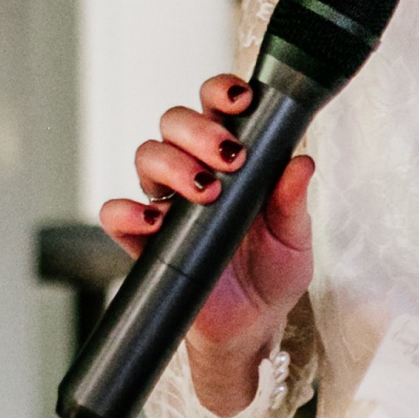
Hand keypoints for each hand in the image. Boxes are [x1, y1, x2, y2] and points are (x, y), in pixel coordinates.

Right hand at [99, 72, 314, 411]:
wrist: (252, 327)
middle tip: (229, 156)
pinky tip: (156, 221)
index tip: (242, 100)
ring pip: (147, 156)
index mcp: (232, 156)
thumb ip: (293, 200)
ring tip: (205, 191)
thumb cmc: (273, 273)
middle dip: (199, 129)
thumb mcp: (294, 237)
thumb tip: (302, 163)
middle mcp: (193, 169)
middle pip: (174, 122)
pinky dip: (129, 212)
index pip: (216, 104)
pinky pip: (117, 215)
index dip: (222, 91)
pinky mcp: (144, 240)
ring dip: (173, 164)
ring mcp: (166, 203)